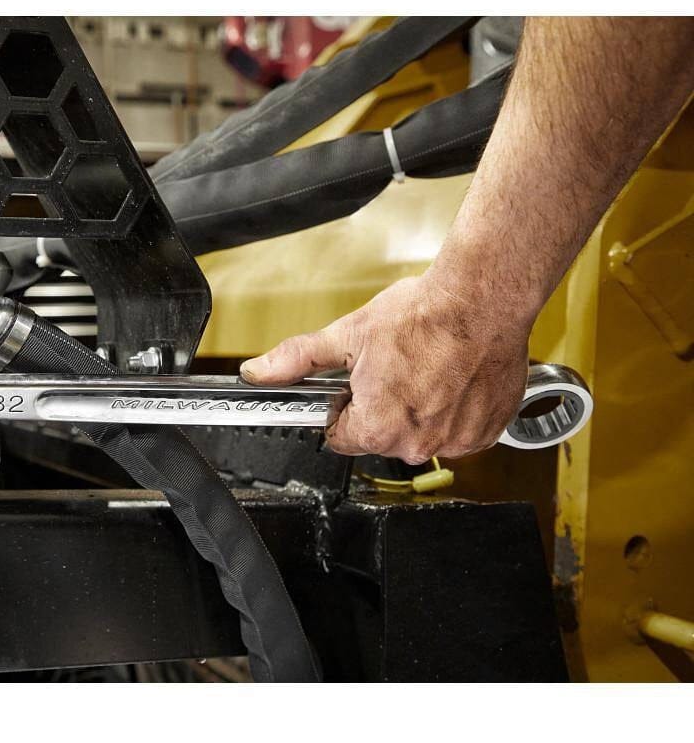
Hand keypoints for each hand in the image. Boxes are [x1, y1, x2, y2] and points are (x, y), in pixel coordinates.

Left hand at [239, 273, 530, 462]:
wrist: (482, 299)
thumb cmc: (423, 316)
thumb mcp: (347, 335)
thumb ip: (296, 359)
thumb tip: (258, 371)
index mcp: (377, 427)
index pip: (340, 437)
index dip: (343, 408)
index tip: (356, 386)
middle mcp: (416, 443)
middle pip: (381, 437)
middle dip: (381, 408)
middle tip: (394, 369)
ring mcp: (455, 441)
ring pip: (420, 434)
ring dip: (419, 410)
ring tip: (425, 369)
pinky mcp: (484, 433)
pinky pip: (457, 431)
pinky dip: (453, 411)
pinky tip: (451, 378)